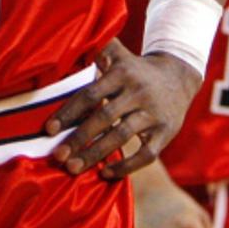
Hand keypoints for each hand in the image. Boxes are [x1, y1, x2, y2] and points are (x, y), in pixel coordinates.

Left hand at [46, 40, 201, 178]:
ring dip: (96, 154)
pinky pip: (146, 154)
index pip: (91, 94)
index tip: (49, 130)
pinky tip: (105, 174)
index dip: (69, 112)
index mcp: (122, 73)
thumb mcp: (120, 56)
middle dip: (79, 138)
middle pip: (105, 116)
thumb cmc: (137, 70)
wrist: (180, 76)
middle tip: (57, 156)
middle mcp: (138, 92)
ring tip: (72, 168)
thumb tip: (66, 53)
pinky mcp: (166, 132)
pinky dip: (126, 167)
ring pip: (122, 136)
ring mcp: (153, 113)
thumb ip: (97, 54)